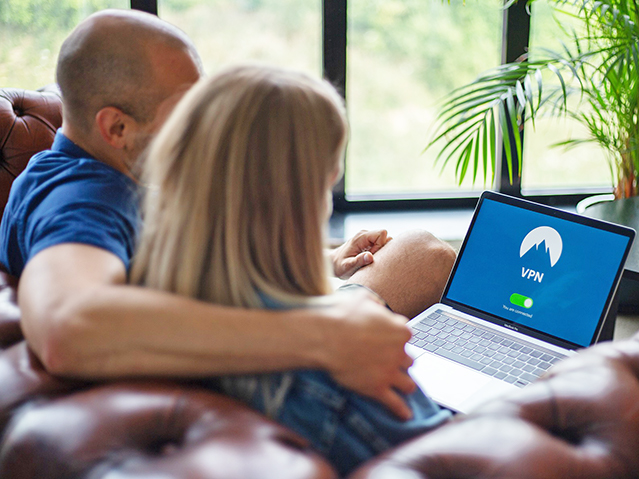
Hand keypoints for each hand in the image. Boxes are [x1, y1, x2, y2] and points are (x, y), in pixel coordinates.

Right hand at [320, 289, 416, 419]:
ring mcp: (389, 372)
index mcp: (399, 329)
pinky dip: (401, 410)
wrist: (324, 336)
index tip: (390, 340)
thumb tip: (376, 305)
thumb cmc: (340, 314)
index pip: (406, 335)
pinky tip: (405, 415)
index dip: (397, 338)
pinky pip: (394, 403)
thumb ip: (374, 303)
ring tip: (404, 388)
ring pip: (408, 384)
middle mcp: (399, 352)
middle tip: (392, 362)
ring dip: (406, 385)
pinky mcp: (377, 388)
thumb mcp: (361, 298)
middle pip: (409, 360)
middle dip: (402, 362)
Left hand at [330, 229, 391, 278]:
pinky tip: (368, 259)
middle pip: (385, 236)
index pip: (381, 234)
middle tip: (370, 259)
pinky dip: (378, 252)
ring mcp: (367, 238)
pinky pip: (380, 244)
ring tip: (368, 259)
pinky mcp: (368, 242)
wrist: (332, 263)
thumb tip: (370, 256)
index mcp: (361, 237)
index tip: (371, 256)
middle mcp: (365, 234)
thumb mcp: (347, 266)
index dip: (380, 246)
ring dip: (380, 251)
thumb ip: (358, 261)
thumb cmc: (339, 266)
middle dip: (382, 249)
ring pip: (384, 240)